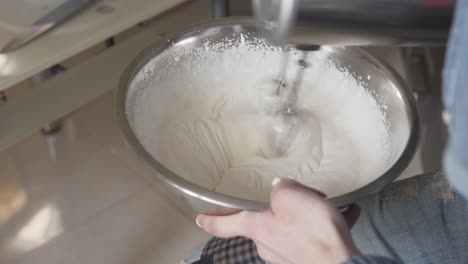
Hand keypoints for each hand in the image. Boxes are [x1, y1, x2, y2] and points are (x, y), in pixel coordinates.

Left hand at [196, 178, 360, 263]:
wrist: (341, 262)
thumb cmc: (313, 231)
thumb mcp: (291, 196)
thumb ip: (280, 187)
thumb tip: (279, 187)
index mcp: (257, 228)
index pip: (224, 224)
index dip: (210, 220)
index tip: (199, 219)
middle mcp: (268, 244)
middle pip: (264, 221)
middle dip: (278, 207)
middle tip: (299, 196)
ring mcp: (287, 254)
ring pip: (290, 227)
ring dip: (306, 214)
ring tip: (326, 204)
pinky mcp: (306, 258)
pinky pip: (312, 237)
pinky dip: (324, 225)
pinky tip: (345, 213)